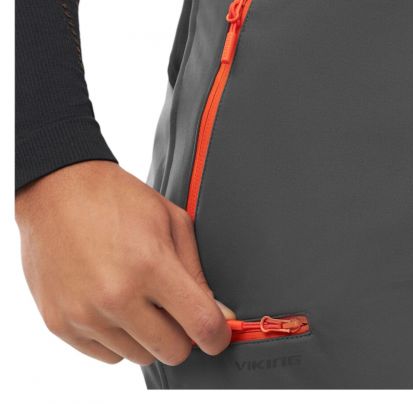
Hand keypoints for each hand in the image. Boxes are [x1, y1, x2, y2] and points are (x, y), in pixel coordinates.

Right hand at [15, 160, 233, 365]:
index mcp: (150, 265)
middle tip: (176, 309)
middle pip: (173, 351)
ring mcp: (85, 314)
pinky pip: (107, 355)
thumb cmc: (119, 199)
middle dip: (183, 334)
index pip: (200, 324)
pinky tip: (114, 305)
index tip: (218, 333)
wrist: (58, 190)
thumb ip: (195, 272)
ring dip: (149, 336)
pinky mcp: (60, 324)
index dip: (218, 335)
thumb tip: (217, 314)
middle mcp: (116, 296)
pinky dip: (118, 338)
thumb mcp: (171, 221)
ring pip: (140, 357)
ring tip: (139, 299)